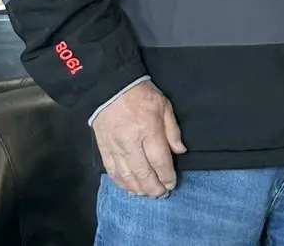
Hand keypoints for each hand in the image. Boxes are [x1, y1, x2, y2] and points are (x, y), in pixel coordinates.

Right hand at [92, 80, 185, 196]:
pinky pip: (112, 171)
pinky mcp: (104, 149)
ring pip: (127, 176)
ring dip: (138, 189)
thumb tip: (180, 151)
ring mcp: (115, 147)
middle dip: (154, 187)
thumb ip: (173, 131)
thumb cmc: (141, 95)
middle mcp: (131, 142)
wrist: (111, 88)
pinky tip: (129, 188)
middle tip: (161, 194)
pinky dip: (121, 183)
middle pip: (143, 173)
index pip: (160, 160)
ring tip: (147, 194)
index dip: (167, 176)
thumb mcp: (164, 106)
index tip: (172, 183)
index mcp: (148, 130)